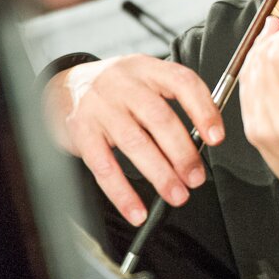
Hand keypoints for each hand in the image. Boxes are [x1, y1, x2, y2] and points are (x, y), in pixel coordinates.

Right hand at [42, 54, 223, 224]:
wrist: (62, 89)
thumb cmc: (115, 91)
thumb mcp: (144, 81)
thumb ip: (171, 102)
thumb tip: (203, 141)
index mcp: (146, 68)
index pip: (182, 82)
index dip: (203, 110)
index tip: (216, 137)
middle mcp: (123, 83)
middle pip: (159, 117)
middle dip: (183, 152)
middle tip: (196, 178)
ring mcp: (99, 106)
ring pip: (134, 142)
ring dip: (160, 174)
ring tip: (177, 195)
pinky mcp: (80, 131)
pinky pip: (104, 167)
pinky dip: (122, 193)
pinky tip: (137, 210)